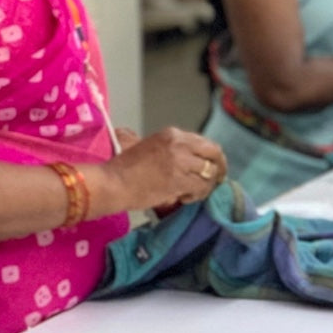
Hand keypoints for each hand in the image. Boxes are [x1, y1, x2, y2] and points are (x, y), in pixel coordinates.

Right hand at [98, 126, 227, 213]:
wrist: (112, 182)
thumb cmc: (124, 168)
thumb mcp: (149, 147)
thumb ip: (170, 150)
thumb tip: (190, 160)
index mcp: (172, 134)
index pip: (205, 143)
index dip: (213, 157)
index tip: (213, 167)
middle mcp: (179, 144)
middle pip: (214, 154)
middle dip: (219, 168)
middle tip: (217, 181)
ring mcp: (180, 162)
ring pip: (209, 173)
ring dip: (206, 186)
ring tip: (192, 193)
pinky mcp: (179, 180)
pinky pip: (201, 188)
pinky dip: (197, 195)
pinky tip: (185, 198)